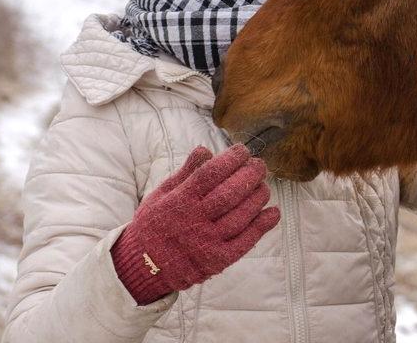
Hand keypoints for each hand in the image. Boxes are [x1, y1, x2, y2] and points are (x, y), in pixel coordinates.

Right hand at [110, 144, 280, 303]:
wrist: (143, 266)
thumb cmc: (155, 224)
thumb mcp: (162, 194)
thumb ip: (186, 173)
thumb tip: (206, 149)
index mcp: (179, 202)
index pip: (209, 174)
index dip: (230, 159)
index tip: (242, 151)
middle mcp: (193, 222)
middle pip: (229, 194)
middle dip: (250, 175)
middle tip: (259, 165)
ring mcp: (206, 243)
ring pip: (240, 216)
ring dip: (257, 197)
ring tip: (263, 186)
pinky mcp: (217, 261)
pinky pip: (245, 242)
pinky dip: (262, 226)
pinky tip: (272, 213)